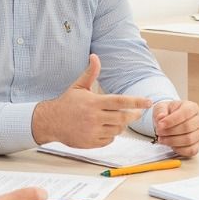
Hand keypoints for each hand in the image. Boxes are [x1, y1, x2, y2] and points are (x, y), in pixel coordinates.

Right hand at [32, 54, 152, 147]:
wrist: (50, 122)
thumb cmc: (66, 103)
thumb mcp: (78, 86)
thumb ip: (90, 73)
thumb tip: (95, 56)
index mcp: (94, 102)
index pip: (120, 102)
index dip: (136, 102)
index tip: (148, 102)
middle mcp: (94, 117)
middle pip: (122, 118)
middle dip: (133, 115)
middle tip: (137, 113)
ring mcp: (93, 131)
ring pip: (117, 130)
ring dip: (122, 126)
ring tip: (119, 120)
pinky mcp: (91, 143)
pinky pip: (109, 140)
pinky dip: (112, 135)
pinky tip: (107, 128)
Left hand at [153, 99, 198, 157]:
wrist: (171, 121)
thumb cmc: (168, 113)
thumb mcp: (161, 107)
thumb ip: (160, 110)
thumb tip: (161, 117)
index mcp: (192, 107)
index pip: (186, 113)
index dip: (172, 120)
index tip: (160, 125)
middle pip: (187, 127)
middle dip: (170, 131)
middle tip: (159, 132)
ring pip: (189, 140)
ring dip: (172, 141)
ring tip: (161, 139)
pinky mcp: (197, 145)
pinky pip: (190, 150)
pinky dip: (178, 149)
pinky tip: (170, 145)